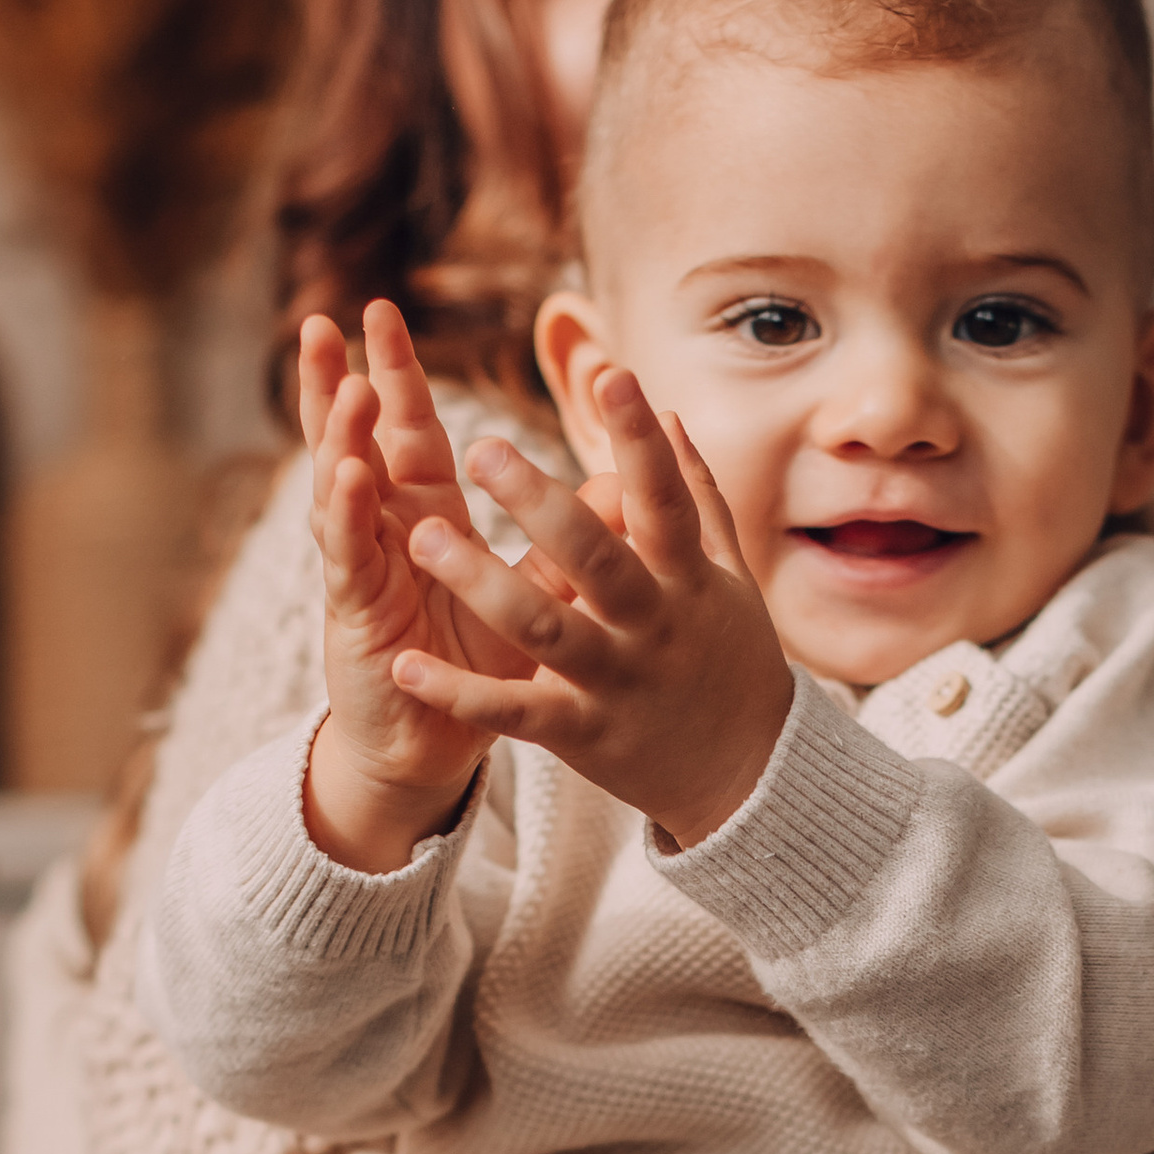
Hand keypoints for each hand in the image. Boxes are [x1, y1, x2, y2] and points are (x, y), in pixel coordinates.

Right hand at [297, 300, 530, 871]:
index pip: (407, 429)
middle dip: (344, 382)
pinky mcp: (354, 615)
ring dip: (341, 438)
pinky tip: (346, 476)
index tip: (384, 311)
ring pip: (344, 491)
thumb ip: (568, 539)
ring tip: (345, 388)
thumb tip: (627, 487)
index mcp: (421, 514)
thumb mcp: (531, 591)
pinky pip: (347, 560)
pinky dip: (346, 517)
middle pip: (359, 442)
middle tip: (331, 322)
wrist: (431, 744)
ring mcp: (363, 570)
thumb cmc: (479, 663)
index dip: (396, 373)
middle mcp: (383, 532)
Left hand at [399, 371, 795, 849]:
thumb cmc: (732, 663)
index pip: (664, 498)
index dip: (640, 440)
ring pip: (543, 629)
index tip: (614, 376)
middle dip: (539, 503)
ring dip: (480, 583)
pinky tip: (405, 665)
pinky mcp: (582, 735)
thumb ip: (698, 497)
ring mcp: (615, 682)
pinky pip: (512, 712)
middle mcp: (652, 626)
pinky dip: (459, 693)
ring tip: (421, 537)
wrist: (748, 778)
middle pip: (594, 557)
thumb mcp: (730, 580)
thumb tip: (673, 416)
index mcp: (687, 580)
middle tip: (479, 448)